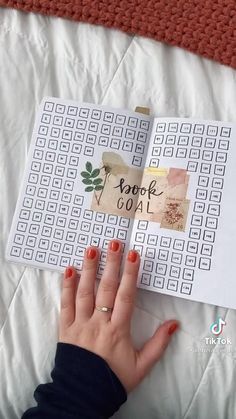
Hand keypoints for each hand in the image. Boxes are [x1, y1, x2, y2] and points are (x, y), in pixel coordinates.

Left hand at [59, 239, 178, 391]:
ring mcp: (80, 324)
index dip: (130, 275)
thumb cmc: (113, 379)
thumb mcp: (142, 366)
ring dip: (89, 269)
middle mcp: (98, 323)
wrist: (82, 395)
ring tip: (91, 249)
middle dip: (111, 264)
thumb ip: (158, 344)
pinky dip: (67, 286)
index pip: (126, 297)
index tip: (134, 255)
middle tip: (115, 243)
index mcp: (118, 331)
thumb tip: (174, 323)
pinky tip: (69, 270)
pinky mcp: (65, 328)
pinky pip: (65, 304)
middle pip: (106, 289)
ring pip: (85, 292)